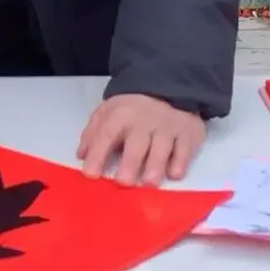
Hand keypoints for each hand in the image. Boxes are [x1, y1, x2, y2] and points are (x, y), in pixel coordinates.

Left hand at [77, 94, 205, 186]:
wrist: (168, 87)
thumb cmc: (132, 108)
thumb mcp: (108, 112)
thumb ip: (93, 133)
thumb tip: (81, 155)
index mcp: (120, 115)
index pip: (106, 135)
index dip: (98, 154)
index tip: (90, 174)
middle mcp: (144, 121)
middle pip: (136, 144)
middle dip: (129, 163)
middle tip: (123, 183)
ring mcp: (168, 126)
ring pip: (162, 147)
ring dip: (155, 166)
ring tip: (148, 184)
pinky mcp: (188, 132)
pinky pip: (185, 148)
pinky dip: (181, 161)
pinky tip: (175, 174)